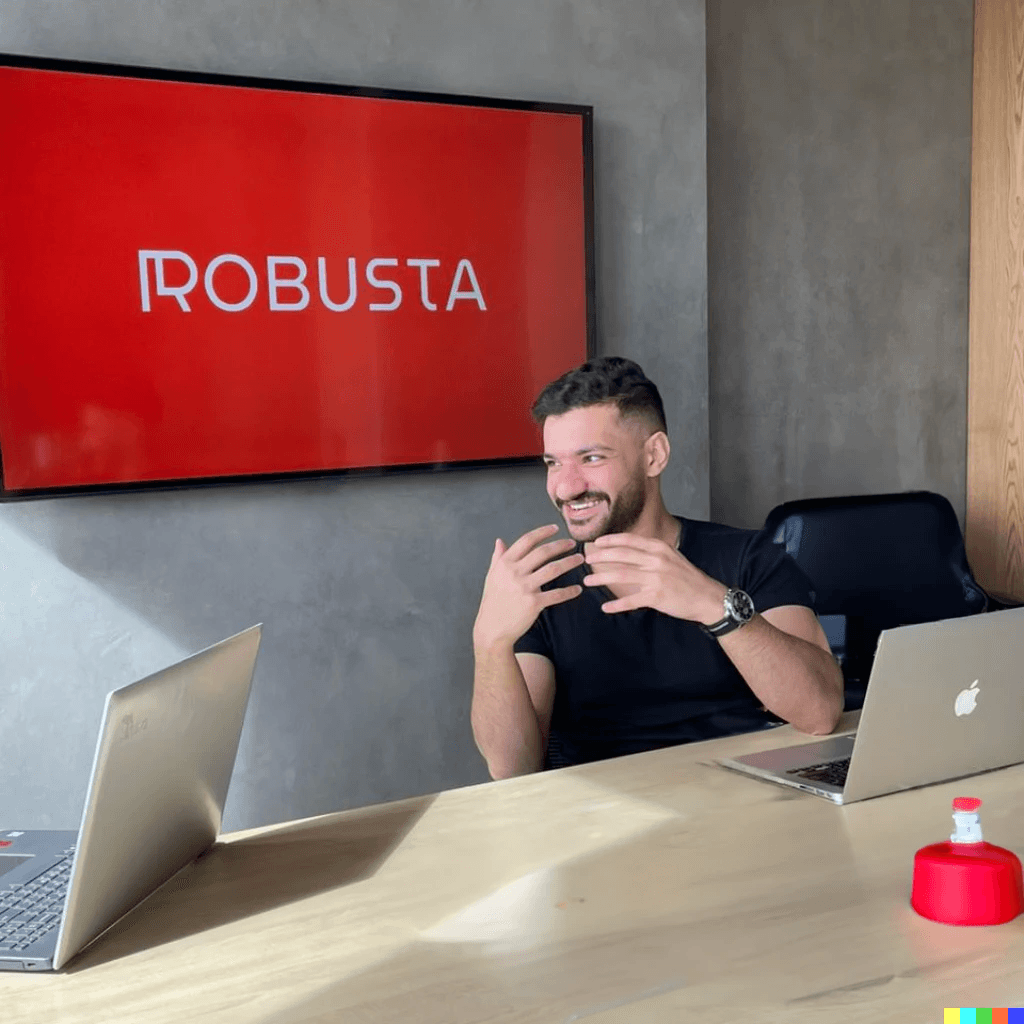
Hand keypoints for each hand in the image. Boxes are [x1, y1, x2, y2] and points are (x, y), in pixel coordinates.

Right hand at [473, 524, 583, 648]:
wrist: (492, 629)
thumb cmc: (493, 602)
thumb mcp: (492, 577)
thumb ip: (498, 557)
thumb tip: (499, 541)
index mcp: (505, 563)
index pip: (526, 541)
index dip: (542, 532)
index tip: (555, 528)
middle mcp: (514, 573)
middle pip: (543, 552)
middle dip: (560, 545)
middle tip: (573, 543)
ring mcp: (524, 588)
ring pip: (553, 569)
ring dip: (569, 562)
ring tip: (580, 559)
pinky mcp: (533, 603)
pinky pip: (556, 594)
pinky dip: (569, 591)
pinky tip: (578, 589)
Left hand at [582, 533, 727, 620]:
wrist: (708, 597)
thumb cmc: (688, 578)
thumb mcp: (671, 557)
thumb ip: (651, 553)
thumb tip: (629, 550)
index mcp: (659, 548)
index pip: (629, 540)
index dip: (610, 540)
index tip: (596, 542)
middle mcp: (656, 560)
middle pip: (621, 556)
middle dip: (601, 557)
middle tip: (586, 559)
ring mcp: (656, 578)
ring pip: (621, 576)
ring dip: (602, 578)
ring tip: (588, 581)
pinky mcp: (657, 596)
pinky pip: (631, 600)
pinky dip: (617, 605)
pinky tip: (606, 607)